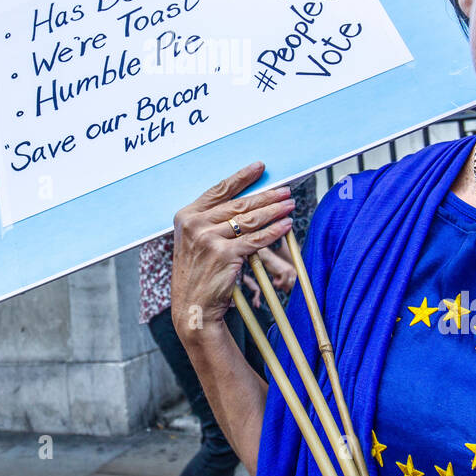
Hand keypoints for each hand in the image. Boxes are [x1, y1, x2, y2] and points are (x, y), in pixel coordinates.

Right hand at [171, 162, 294, 341]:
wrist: (192, 308)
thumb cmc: (198, 274)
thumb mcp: (196, 242)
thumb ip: (213, 221)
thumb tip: (248, 203)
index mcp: (186, 216)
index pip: (218, 190)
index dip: (241, 177)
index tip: (259, 167)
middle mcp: (195, 225)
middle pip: (238, 204)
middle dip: (266, 196)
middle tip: (285, 191)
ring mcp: (208, 239)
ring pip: (249, 220)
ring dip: (274, 211)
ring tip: (290, 205)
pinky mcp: (224, 255)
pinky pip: (255, 240)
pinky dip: (273, 232)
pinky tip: (285, 226)